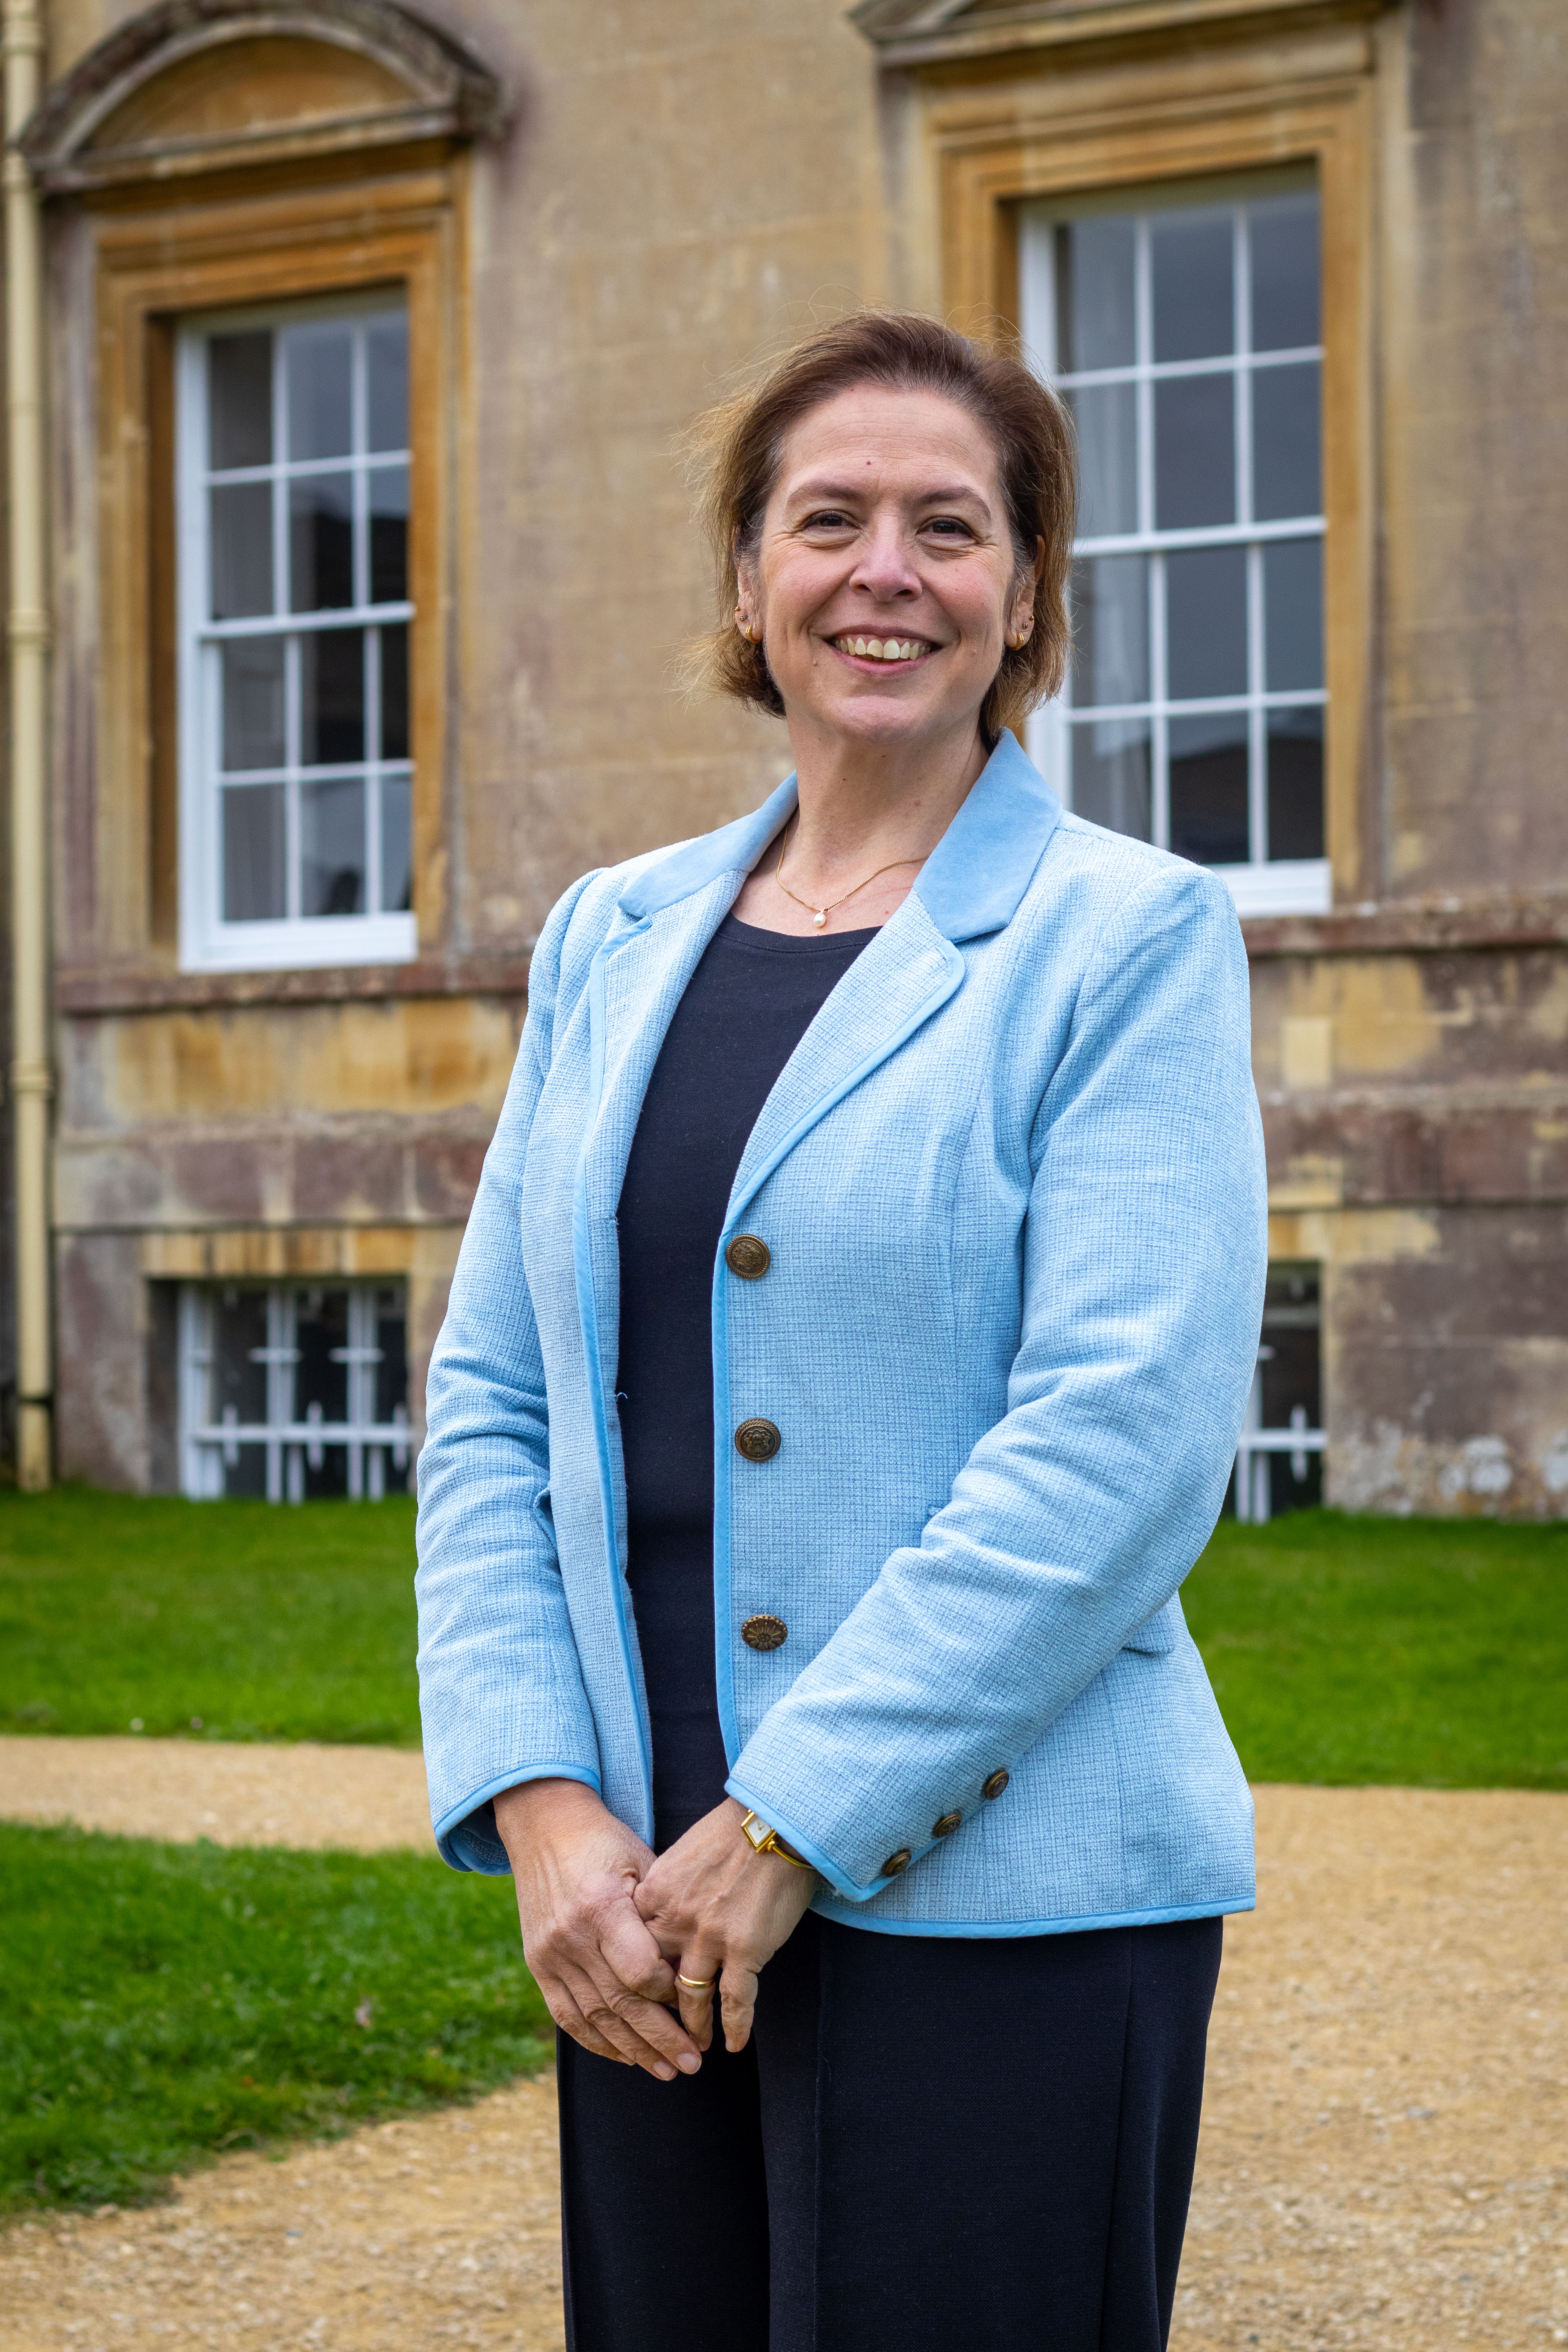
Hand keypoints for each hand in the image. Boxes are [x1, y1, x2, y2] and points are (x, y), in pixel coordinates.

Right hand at [493, 1778, 703, 2080]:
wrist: (545, 1826)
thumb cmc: (606, 1842)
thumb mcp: (641, 1862)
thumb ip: (660, 1915)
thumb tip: (688, 1969)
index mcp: (602, 1905)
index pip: (640, 1970)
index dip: (671, 1994)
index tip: (697, 2003)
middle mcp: (571, 1935)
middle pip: (620, 2002)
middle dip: (660, 2038)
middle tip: (692, 2063)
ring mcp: (550, 1953)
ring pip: (594, 2017)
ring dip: (632, 2050)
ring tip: (666, 2071)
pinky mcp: (537, 1964)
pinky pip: (567, 2015)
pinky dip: (596, 2041)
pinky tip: (624, 2057)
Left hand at [633, 1798, 817, 2054]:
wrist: (774, 1820)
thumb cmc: (730, 1832)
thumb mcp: (681, 1857)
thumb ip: (664, 1892)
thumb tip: (654, 1917)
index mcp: (654, 1895)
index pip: (633, 1949)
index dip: (636, 1977)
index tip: (639, 1996)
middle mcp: (675, 1921)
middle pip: (655, 1981)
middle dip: (656, 2015)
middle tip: (660, 2037)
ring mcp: (710, 1938)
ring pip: (692, 1998)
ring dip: (694, 2028)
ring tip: (696, 2046)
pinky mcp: (746, 1949)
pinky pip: (736, 2000)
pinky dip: (735, 2026)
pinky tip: (734, 2044)